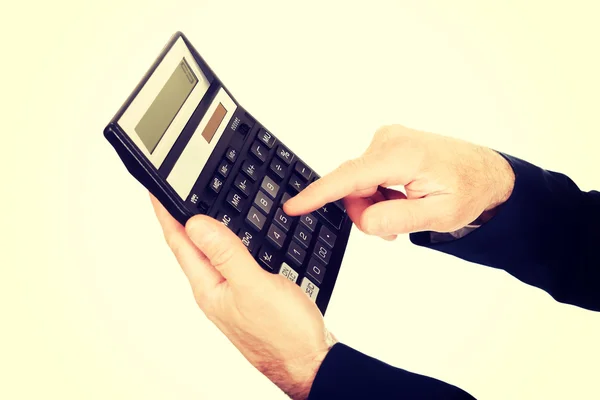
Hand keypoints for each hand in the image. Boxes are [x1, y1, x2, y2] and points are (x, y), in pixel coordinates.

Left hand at [150, 194, 335, 398]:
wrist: (310, 362)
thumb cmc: (284, 334)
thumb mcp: (253, 287)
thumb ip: (226, 254)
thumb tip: (196, 224)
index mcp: (210, 289)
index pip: (180, 244)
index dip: (167, 215)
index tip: (157, 192)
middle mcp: (218, 291)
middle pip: (193, 249)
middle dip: (182, 220)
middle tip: (174, 196)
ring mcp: (235, 294)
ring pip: (215, 254)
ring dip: (206, 231)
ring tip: (198, 211)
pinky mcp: (253, 295)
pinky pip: (235, 262)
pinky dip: (232, 243)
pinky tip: (238, 239)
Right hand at [284, 124, 514, 237]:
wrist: (486, 172)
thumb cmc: (469, 190)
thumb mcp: (440, 216)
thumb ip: (397, 219)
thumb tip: (363, 219)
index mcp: (403, 156)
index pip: (349, 177)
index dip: (318, 194)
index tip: (292, 206)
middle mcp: (389, 140)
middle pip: (352, 186)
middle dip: (366, 212)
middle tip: (393, 229)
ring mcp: (387, 139)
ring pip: (357, 183)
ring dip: (373, 204)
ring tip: (403, 211)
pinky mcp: (386, 144)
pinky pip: (366, 175)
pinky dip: (377, 193)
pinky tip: (399, 199)